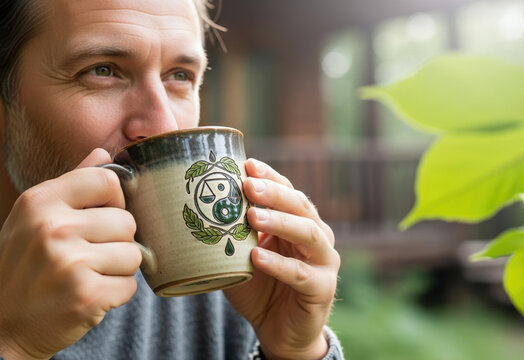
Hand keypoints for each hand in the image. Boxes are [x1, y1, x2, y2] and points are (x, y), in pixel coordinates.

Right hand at [0, 149, 141, 359]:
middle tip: (90, 256)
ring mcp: (70, 263)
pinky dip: (116, 293)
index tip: (103, 215)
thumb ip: (72, 183)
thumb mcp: (33, 216)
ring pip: (134, 255)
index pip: (106, 180)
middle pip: (127, 221)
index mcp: (40, 201)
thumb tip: (105, 153)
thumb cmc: (22, 266)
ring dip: (119, 269)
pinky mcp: (86, 296)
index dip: (115, 199)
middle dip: (117, 241)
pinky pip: (130, 285)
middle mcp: (53, 228)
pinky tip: (90, 295)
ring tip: (89, 275)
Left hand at [224, 159, 339, 359]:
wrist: (278, 331)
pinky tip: (256, 257)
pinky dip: (278, 264)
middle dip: (274, 193)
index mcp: (301, 223)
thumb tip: (200, 204)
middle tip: (247, 185)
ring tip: (252, 216)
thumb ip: (234, 233)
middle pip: (301, 207)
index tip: (247, 164)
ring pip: (308, 235)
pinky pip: (300, 274)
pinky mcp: (321, 289)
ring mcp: (324, 263)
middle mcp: (318, 237)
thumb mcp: (243, 254)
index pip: (289, 192)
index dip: (271, 177)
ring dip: (280, 222)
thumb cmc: (260, 288)